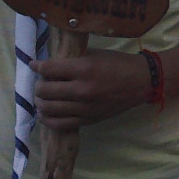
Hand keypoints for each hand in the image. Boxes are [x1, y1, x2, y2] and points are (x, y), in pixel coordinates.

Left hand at [32, 48, 152, 130]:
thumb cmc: (120, 64)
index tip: (34, 65)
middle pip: (44, 91)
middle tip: (42, 81)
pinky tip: (46, 113)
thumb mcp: (97, 55)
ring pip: (48, 108)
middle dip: (38, 85)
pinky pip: (59, 124)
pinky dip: (47, 119)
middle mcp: (82, 90)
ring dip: (41, 101)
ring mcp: (85, 107)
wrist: (143, 82)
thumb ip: (73, 59)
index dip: (37, 66)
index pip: (48, 69)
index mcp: (85, 69)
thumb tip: (50, 62)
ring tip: (43, 97)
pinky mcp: (88, 120)